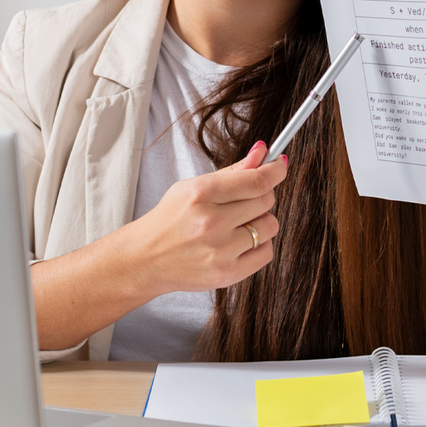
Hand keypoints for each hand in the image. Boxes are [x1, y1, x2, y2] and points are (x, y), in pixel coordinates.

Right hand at [121, 140, 287, 295]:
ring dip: (260, 221)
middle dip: (262, 195)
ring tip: (238, 224)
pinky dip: (259, 245)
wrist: (146, 258)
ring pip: (269, 226)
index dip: (275, 170)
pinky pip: (266, 253)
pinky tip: (239, 242)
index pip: (256, 180)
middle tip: (246, 199)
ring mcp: (220, 250)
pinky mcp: (227, 274)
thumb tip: (263, 152)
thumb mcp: (193, 186)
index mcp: (201, 194)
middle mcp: (211, 222)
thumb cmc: (170, 219)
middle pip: (266, 200)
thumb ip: (232, 171)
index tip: (279, 166)